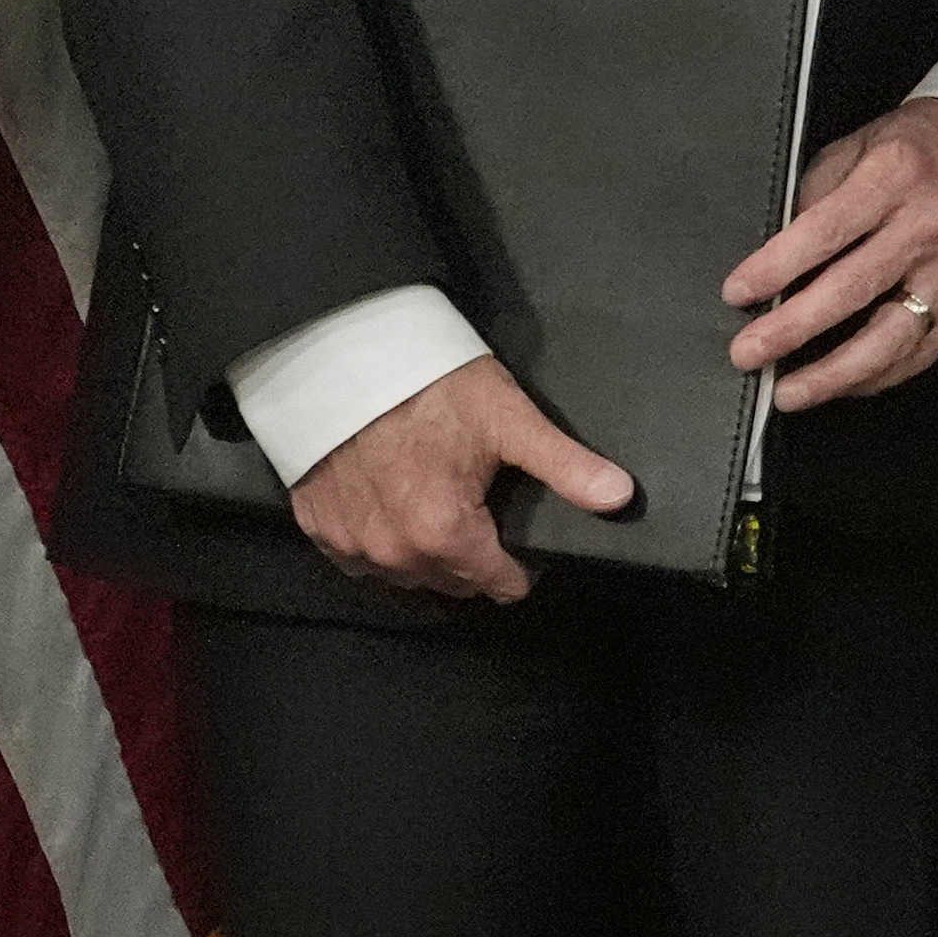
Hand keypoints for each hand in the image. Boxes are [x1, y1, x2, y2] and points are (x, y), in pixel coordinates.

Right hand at [288, 355, 633, 604]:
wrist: (341, 353)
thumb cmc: (429, 382)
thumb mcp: (507, 418)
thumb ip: (565, 465)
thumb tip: (620, 498)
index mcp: (444, 533)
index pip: (499, 583)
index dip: (519, 563)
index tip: (518, 530)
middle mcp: (394, 554)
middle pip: (453, 581)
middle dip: (473, 555)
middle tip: (478, 503)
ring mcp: (350, 544)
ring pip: (406, 573)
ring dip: (425, 550)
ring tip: (435, 498)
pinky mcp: (317, 526)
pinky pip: (360, 556)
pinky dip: (379, 538)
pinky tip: (390, 499)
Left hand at [724, 95, 937, 409]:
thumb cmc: (931, 143)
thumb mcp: (866, 140)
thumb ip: (820, 189)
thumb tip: (780, 248)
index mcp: (896, 175)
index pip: (825, 231)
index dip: (776, 267)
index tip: (739, 292)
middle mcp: (928, 225)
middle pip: (851, 290)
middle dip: (792, 329)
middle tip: (747, 352)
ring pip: (890, 338)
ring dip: (834, 374)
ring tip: (790, 392)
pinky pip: (922, 352)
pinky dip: (879, 376)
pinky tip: (843, 385)